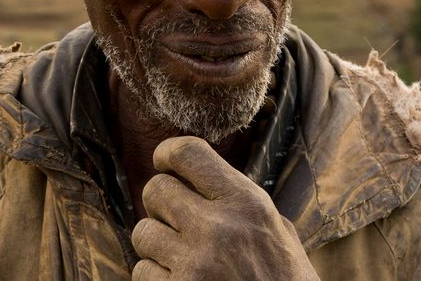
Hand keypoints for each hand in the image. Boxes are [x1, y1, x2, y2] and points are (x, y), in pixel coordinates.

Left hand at [131, 136, 318, 279]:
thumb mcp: (278, 233)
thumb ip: (240, 203)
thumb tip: (202, 177)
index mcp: (247, 203)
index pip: (188, 153)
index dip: (168, 153)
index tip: (165, 162)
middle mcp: (219, 228)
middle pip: (155, 189)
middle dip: (161, 203)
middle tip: (175, 218)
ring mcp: (196, 264)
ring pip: (142, 232)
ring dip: (156, 243)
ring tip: (180, 254)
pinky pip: (142, 271)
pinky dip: (155, 276)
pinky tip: (180, 280)